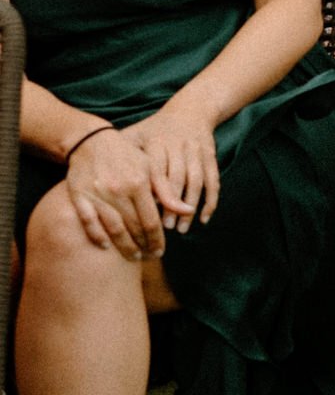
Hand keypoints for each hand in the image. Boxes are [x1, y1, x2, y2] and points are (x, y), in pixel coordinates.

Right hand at [65, 126, 164, 259]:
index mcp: (139, 184)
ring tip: (133, 255)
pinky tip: (105, 247)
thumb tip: (188, 209)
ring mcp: (98, 196)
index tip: (161, 251)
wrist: (92, 142)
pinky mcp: (80, 198)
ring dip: (124, 246)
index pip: (152, 220)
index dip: (157, 239)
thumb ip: (167, 190)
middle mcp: (119, 191)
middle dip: (144, 245)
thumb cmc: (126, 156)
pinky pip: (89, 222)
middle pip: (134, 228)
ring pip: (113, 228)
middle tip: (150, 257)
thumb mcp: (150, 167)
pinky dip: (97, 236)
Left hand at [124, 103, 220, 232]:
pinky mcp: (210, 155)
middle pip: (175, 182)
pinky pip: (212, 180)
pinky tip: (204, 218)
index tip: (145, 221)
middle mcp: (177, 146)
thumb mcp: (133, 136)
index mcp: (155, 143)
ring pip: (195, 182)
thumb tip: (97, 180)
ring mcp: (196, 150)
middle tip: (162, 230)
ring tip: (181, 229)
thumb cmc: (154, 129)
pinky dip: (210, 200)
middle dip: (171, 208)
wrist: (189, 110)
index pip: (153, 177)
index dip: (151, 199)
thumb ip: (118, 156)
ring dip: (189, 208)